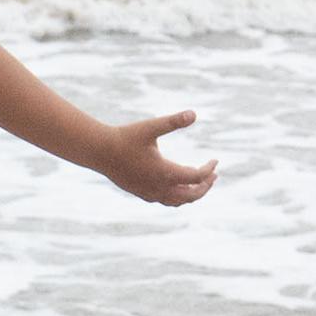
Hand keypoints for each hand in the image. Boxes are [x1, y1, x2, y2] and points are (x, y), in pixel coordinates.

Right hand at [100, 110, 216, 206]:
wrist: (100, 151)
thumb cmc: (125, 137)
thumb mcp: (151, 127)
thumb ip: (173, 121)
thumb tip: (194, 113)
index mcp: (166, 172)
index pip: (197, 178)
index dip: (209, 170)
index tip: (215, 160)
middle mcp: (159, 187)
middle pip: (191, 195)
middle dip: (205, 186)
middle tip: (214, 175)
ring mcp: (149, 193)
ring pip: (178, 201)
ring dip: (192, 195)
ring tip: (200, 184)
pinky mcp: (141, 193)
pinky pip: (165, 201)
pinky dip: (177, 197)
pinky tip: (177, 187)